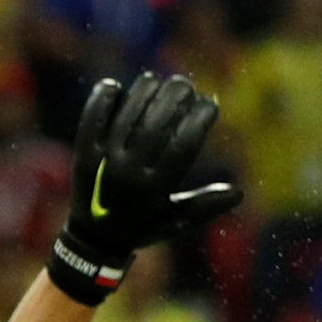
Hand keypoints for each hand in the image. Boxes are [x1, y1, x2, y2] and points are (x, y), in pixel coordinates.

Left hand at [50, 73, 241, 302]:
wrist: (93, 241)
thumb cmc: (144, 227)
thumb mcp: (176, 222)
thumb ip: (205, 206)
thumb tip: (238, 193)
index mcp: (155, 191)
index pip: (183, 145)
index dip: (200, 119)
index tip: (210, 103)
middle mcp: (129, 174)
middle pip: (156, 124)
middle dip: (175, 98)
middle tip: (186, 85)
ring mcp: (103, 162)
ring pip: (126, 115)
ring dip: (143, 91)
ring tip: (156, 80)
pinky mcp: (83, 153)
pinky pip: (92, 118)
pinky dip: (103, 99)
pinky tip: (117, 87)